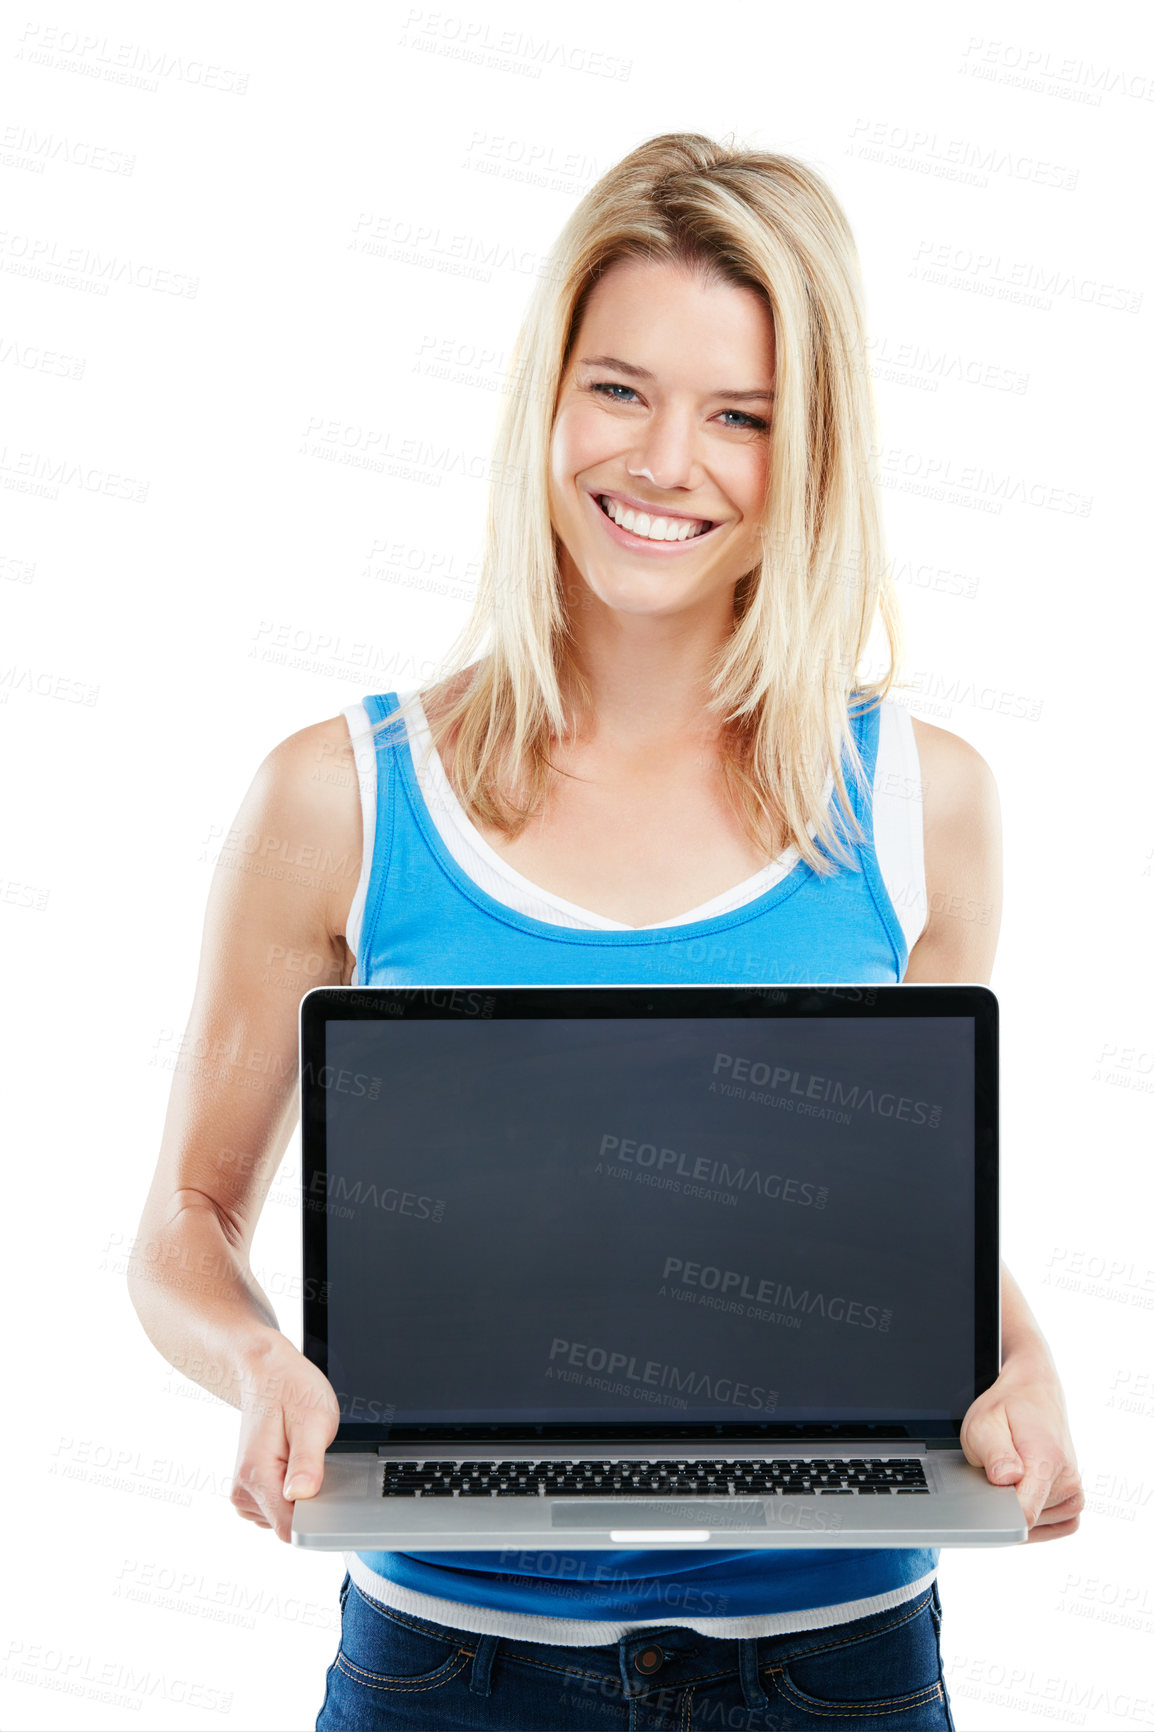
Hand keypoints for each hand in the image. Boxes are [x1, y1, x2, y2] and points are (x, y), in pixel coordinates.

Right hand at [229, 1333, 341, 1542]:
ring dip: (301, 1494)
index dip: (317, 1518)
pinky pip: (278, 1507)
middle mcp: (243, 1490)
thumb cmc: (290, 1390)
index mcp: (256, 1477)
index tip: (327, 1491)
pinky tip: (293, 1462)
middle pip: (289, 1525)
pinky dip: (291, 1491)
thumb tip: (302, 1495)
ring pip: (284, 1518)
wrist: (265, 1372)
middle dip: (310, 1501)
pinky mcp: (250, 1489)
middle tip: (314, 1459)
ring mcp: (244, 1491)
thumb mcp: (313, 1420)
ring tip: (300, 1455)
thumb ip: (307, 1462)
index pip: (289, 1528)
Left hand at [960, 1348, 1083, 1540]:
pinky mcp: (1073, 1504)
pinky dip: (1031, 1515)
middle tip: (999, 1469)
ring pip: (1033, 1527)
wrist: (1035, 1395)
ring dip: (1016, 1507)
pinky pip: (1048, 1527)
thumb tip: (1005, 1479)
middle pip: (1024, 1522)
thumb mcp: (984, 1422)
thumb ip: (994, 1453)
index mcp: (1048, 1460)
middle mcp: (1068, 1481)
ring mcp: (1074, 1495)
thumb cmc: (1008, 1409)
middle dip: (1003, 1502)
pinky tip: (1024, 1490)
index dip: (997, 1512)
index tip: (988, 1495)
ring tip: (1013, 1472)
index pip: (1024, 1515)